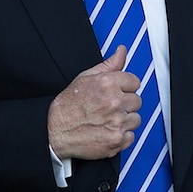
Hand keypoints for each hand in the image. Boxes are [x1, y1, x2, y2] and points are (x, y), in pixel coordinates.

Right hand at [47, 45, 141, 160]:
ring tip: (107, 119)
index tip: (116, 92)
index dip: (125, 87)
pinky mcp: (118, 140)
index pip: (134, 81)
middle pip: (137, 100)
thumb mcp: (85, 78)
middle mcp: (114, 102)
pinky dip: (121, 136)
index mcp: (107, 83)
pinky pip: (131, 136)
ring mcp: (117, 122)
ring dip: (125, 120)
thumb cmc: (68, 105)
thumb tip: (121, 51)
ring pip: (136, 119)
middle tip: (108, 106)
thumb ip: (109, 65)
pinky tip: (107, 131)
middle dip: (125, 103)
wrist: (55, 131)